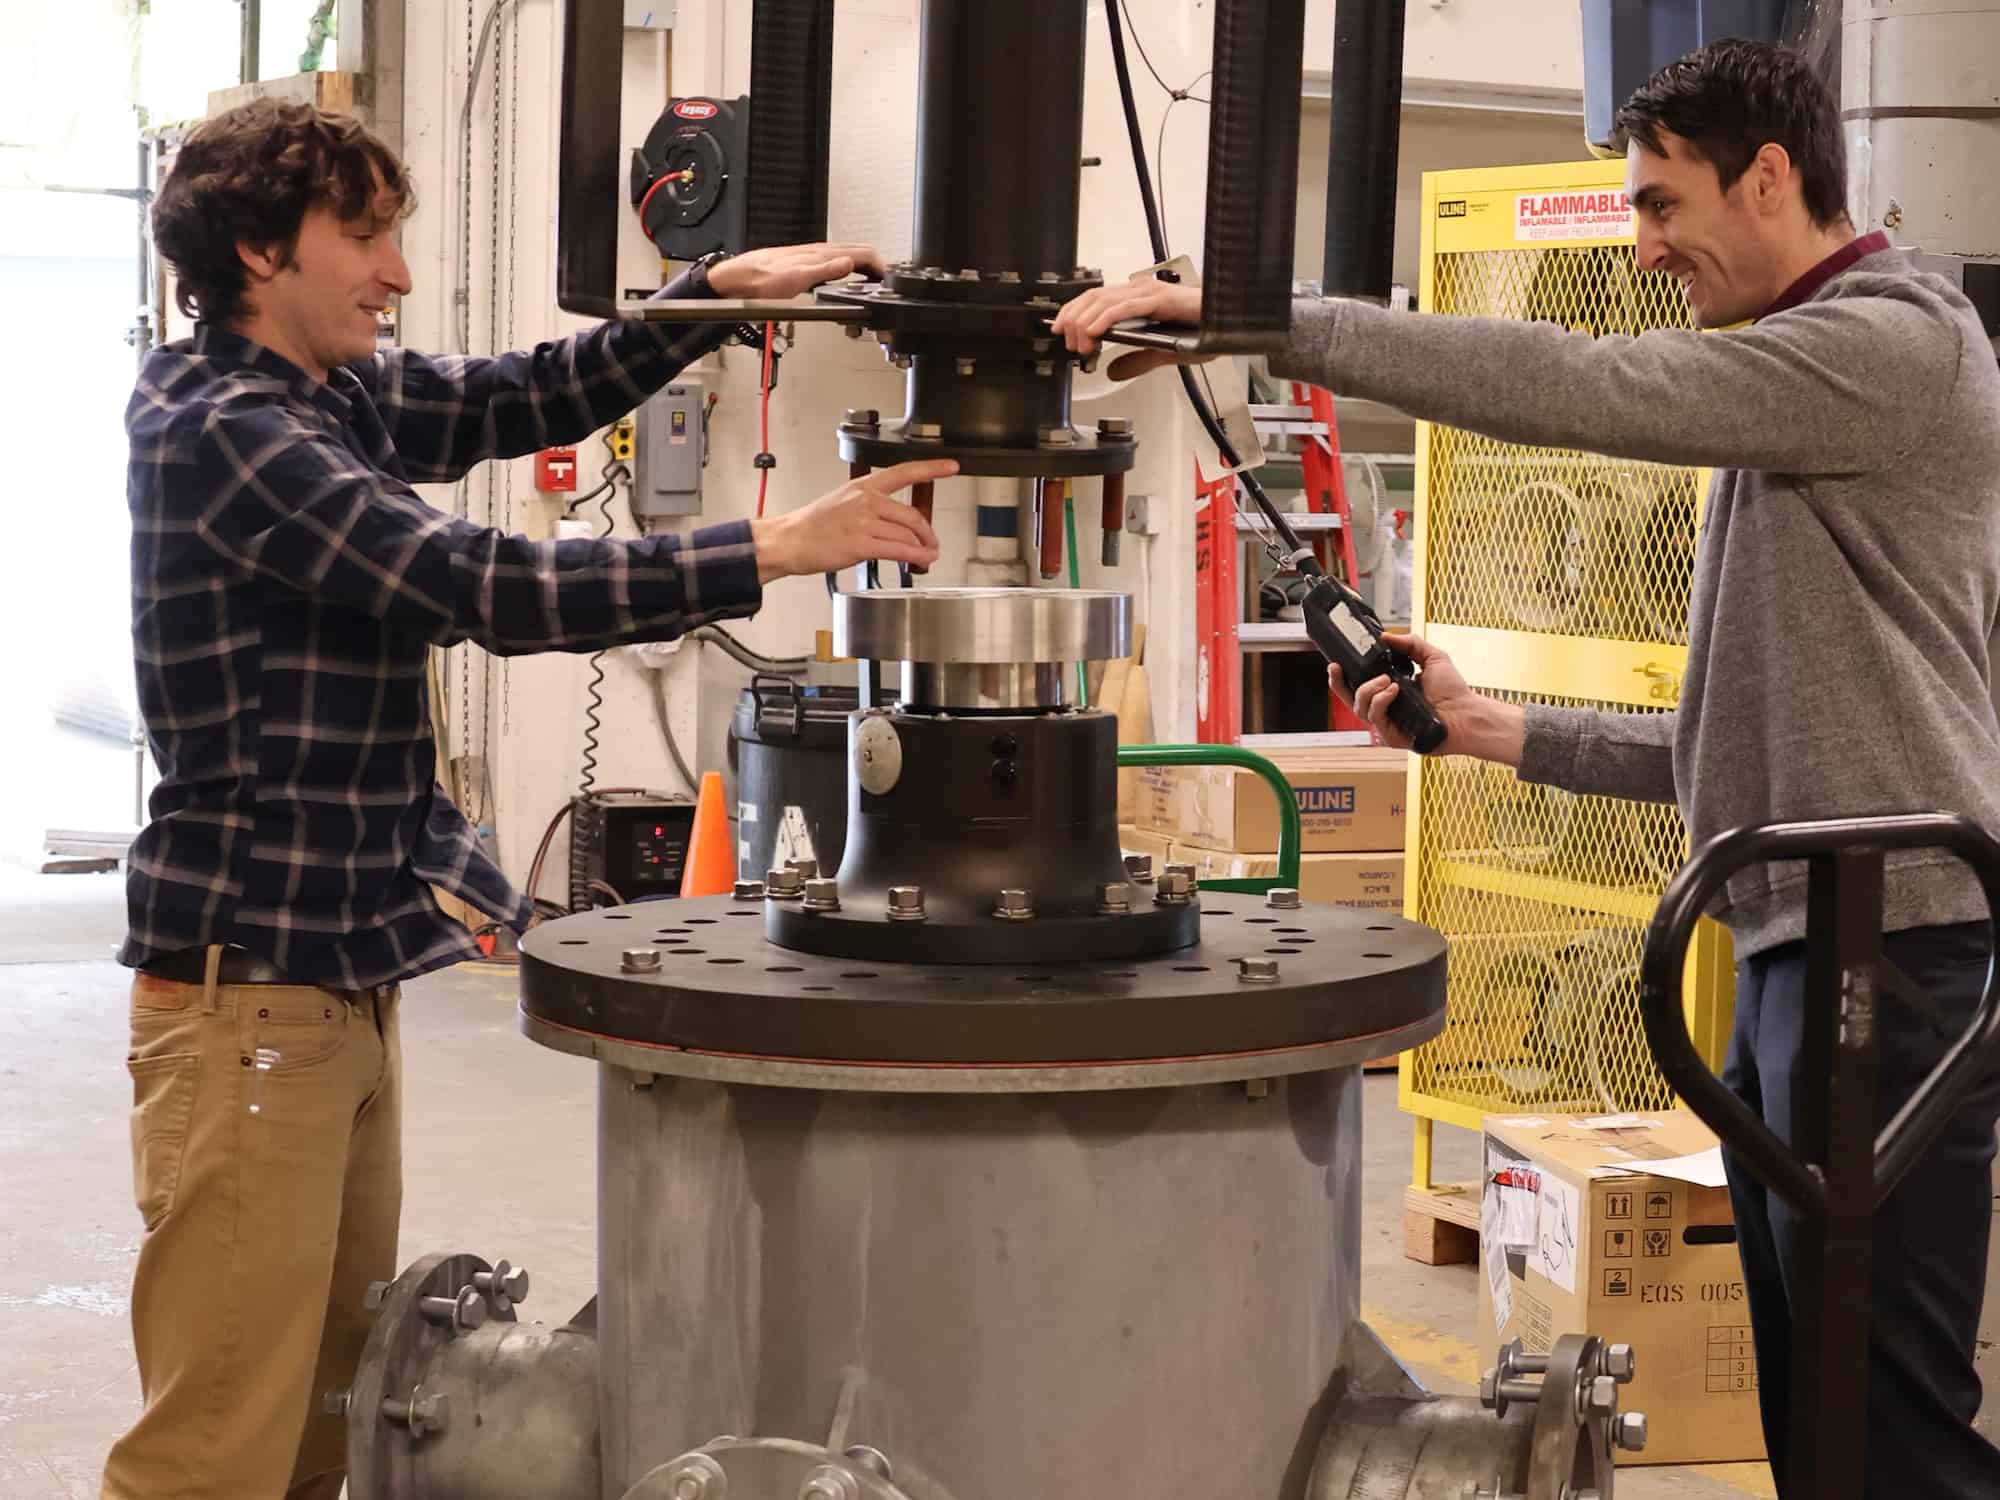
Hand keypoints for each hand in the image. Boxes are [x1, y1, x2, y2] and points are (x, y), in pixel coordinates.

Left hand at [706, 242, 885, 298]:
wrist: (739, 280)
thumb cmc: (761, 281)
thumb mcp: (797, 279)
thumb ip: (825, 271)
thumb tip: (850, 264)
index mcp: (820, 254)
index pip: (860, 252)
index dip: (879, 264)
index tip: (888, 277)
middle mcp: (817, 252)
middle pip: (856, 252)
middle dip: (875, 264)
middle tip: (886, 279)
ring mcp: (811, 257)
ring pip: (846, 256)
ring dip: (863, 266)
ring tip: (873, 278)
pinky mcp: (805, 264)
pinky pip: (834, 262)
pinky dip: (848, 268)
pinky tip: (846, 275)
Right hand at [752, 460, 956, 582]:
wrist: (790, 540)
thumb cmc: (813, 525)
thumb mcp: (843, 503)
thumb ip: (871, 508)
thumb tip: (895, 524)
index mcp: (863, 486)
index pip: (904, 471)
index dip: (931, 468)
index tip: (951, 466)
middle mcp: (866, 500)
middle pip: (912, 514)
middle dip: (927, 532)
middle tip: (932, 542)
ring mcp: (863, 522)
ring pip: (907, 534)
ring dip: (923, 548)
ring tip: (928, 556)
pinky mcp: (860, 544)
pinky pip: (897, 550)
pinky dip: (914, 556)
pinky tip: (920, 560)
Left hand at [1048, 275, 1210, 380]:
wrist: (1230, 322)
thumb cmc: (1202, 330)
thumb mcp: (1162, 353)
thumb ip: (1136, 361)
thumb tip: (1112, 371)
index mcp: (1138, 298)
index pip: (1096, 298)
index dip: (1073, 311)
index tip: (1059, 329)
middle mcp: (1140, 290)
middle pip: (1093, 296)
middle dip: (1073, 317)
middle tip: (1065, 339)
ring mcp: (1150, 292)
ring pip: (1104, 300)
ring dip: (1085, 321)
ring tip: (1078, 341)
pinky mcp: (1160, 299)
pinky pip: (1124, 307)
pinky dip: (1105, 319)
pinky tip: (1094, 332)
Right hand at [1331, 631, 1523, 764]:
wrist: (1466, 714)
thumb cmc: (1453, 693)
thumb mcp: (1432, 657)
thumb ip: (1410, 643)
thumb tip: (1387, 636)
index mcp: (1388, 692)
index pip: (1357, 684)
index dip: (1342, 676)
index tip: (1336, 662)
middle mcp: (1384, 708)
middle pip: (1349, 698)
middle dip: (1338, 683)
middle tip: (1339, 668)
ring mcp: (1387, 724)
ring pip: (1360, 708)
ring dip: (1369, 690)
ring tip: (1387, 680)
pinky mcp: (1392, 737)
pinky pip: (1376, 718)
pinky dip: (1381, 701)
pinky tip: (1393, 690)